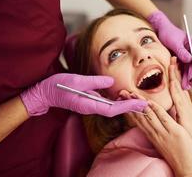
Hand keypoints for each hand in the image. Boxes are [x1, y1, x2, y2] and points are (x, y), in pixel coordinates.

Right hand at [20, 73, 146, 116]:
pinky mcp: (90, 102)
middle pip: (115, 111)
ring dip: (125, 105)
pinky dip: (117, 102)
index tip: (140, 104)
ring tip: (139, 101)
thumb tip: (112, 81)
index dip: (127, 107)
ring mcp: (91, 106)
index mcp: (88, 105)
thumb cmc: (59, 86)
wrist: (46, 91)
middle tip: (145, 104)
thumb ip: (95, 82)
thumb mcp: (77, 80)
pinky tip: (124, 97)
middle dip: (130, 108)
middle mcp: (91, 108)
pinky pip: (106, 104)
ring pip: (112, 108)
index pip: (112, 109)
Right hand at [126, 93, 191, 176]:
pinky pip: (163, 118)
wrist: (188, 170)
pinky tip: (149, 102)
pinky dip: (156, 109)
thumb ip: (158, 134)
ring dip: (139, 103)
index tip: (123, 100)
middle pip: (140, 116)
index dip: (130, 109)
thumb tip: (154, 126)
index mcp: (153, 136)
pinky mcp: (175, 132)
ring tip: (131, 93)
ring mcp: (164, 133)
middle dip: (130, 104)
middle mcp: (155, 134)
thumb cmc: (178, 157)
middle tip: (122, 93)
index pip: (138, 120)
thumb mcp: (164, 144)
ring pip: (149, 115)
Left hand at [147, 11, 191, 88]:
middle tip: (189, 85)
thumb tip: (189, 60)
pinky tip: (181, 84)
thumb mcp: (174, 42)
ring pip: (190, 70)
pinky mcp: (182, 60)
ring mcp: (188, 56)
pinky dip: (183, 77)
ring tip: (185, 88)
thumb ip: (181, 51)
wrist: (161, 31)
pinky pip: (184, 70)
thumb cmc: (168, 33)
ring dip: (188, 79)